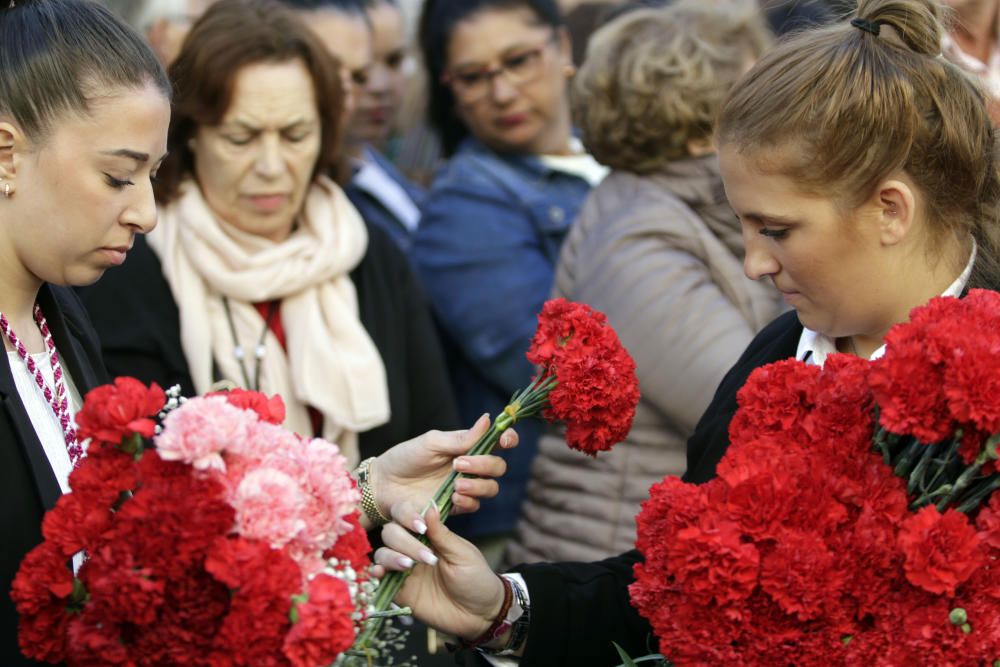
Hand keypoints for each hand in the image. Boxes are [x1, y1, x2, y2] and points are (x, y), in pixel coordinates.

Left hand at [371, 415, 517, 526]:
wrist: (383, 484)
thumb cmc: (405, 457)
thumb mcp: (430, 442)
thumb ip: (460, 438)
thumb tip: (488, 420)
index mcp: (466, 446)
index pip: (497, 442)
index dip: (509, 439)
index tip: (505, 440)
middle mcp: (470, 467)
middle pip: (498, 467)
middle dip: (485, 465)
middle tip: (459, 464)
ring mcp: (464, 487)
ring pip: (491, 488)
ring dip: (478, 485)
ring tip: (456, 484)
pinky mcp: (454, 506)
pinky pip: (473, 506)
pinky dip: (467, 501)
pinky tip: (452, 496)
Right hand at [373, 505, 504, 640]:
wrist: (479, 614)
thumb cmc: (475, 579)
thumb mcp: (462, 554)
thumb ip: (442, 534)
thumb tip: (429, 507)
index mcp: (429, 535)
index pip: (407, 516)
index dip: (407, 516)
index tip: (420, 526)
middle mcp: (412, 549)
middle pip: (391, 533)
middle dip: (404, 542)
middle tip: (427, 558)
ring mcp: (405, 570)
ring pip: (382, 554)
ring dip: (392, 557)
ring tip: (409, 566)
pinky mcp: (400, 591)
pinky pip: (380, 580)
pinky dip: (376, 573)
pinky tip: (381, 573)